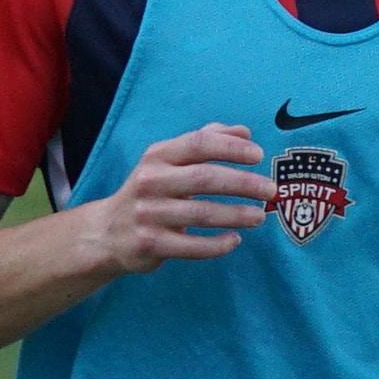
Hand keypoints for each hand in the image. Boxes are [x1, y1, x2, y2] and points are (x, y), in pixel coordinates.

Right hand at [78, 125, 267, 274]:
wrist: (107, 232)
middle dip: (244, 184)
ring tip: (260, 217)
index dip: (231, 147)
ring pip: (202, 214)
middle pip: (205, 178)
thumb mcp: (169, 161)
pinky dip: (218, 245)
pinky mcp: (149, 244)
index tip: (258, 156)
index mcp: (158, 156)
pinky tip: (234, 240)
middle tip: (271, 190)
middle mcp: (150, 181)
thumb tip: (244, 131)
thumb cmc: (151, 190)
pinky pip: (191, 246)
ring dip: (237, 215)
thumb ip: (205, 141)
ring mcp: (148, 214)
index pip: (199, 143)